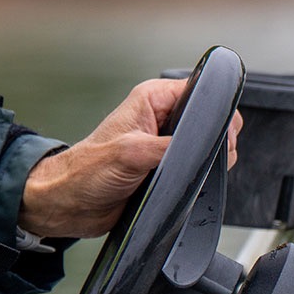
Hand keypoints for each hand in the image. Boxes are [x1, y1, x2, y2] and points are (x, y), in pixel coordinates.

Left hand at [16, 78, 242, 238]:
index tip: (221, 136)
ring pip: (206, 145)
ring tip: (190, 174)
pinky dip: (200, 177)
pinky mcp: (166, 167)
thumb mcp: (131, 153)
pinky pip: (196, 167)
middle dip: (216, 139)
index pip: (200, 90)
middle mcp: (160, 117)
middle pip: (209, 119)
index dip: (216, 111)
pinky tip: (190, 186)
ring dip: (208, 161)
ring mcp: (165, 143)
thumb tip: (201, 147)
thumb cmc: (86, 171)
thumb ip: (169, 146)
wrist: (71, 203)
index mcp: (152, 99)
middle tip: (204, 159)